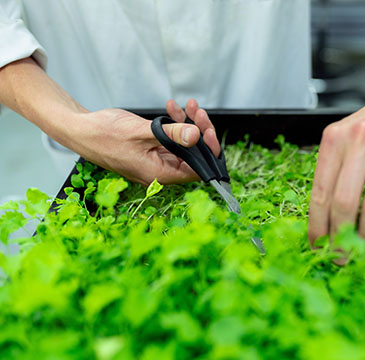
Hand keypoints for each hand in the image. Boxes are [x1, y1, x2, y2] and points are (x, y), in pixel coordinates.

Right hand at [69, 99, 219, 185]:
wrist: (81, 129)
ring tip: (187, 106)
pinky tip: (172, 108)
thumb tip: (196, 136)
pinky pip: (170, 140)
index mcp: (159, 174)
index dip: (207, 151)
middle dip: (199, 131)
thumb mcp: (142, 132)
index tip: (208, 131)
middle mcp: (160, 171)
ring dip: (187, 124)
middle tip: (198, 112)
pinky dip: (174, 125)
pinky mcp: (151, 151)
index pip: (197, 170)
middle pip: (192, 156)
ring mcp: (155, 161)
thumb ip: (172, 134)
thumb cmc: (103, 135)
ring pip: (183, 145)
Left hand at [308, 60, 364, 251]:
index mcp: (333, 140)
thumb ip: (331, 174)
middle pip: (344, 203)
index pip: (320, 193)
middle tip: (340, 256)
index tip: (317, 246)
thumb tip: (323, 222)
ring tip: (362, 252)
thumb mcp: (340, 141)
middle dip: (340, 237)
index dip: (317, 226)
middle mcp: (359, 142)